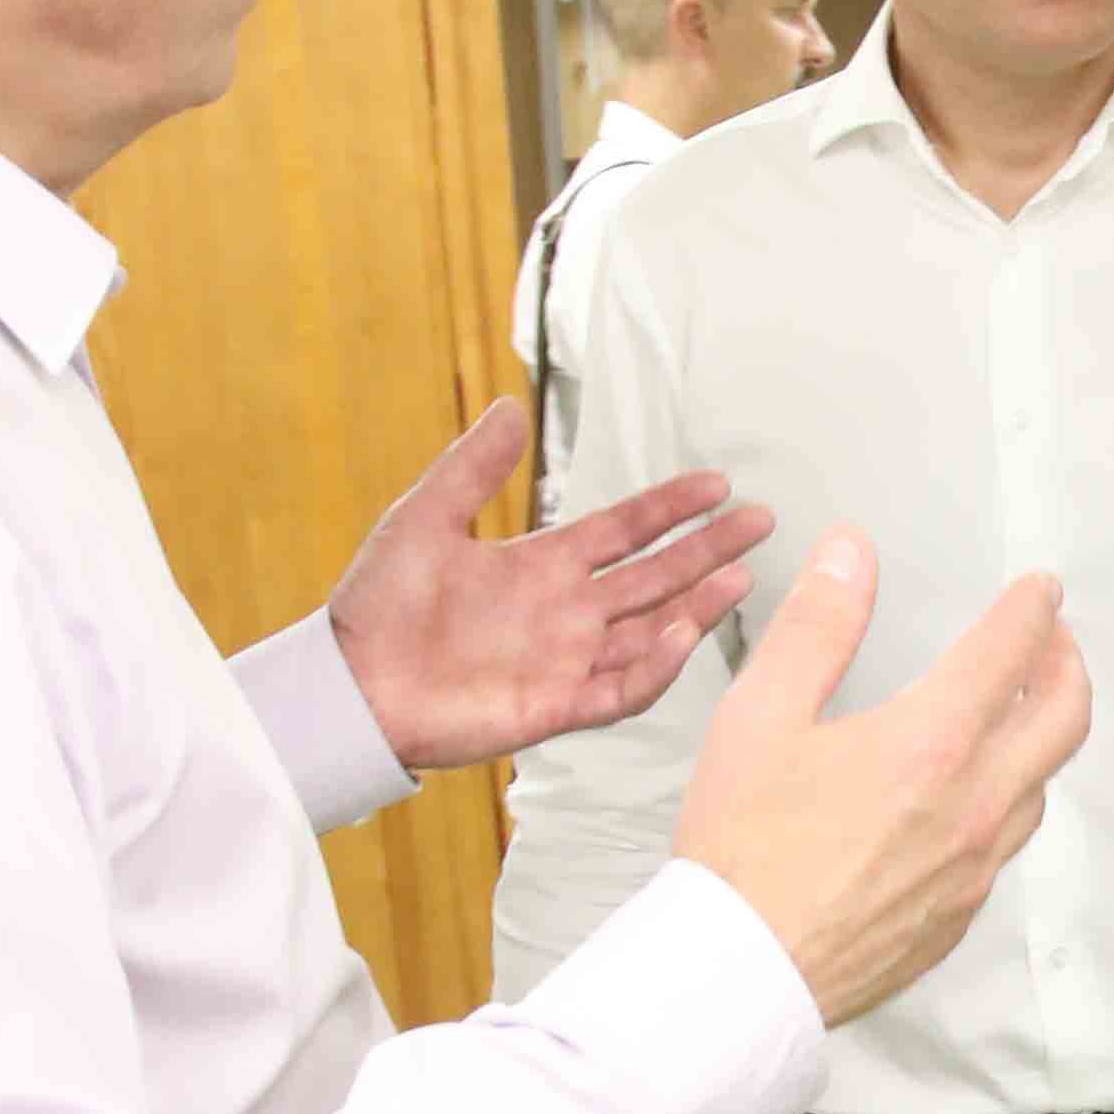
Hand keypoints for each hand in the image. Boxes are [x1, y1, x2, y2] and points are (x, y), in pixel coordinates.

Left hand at [328, 401, 772, 773]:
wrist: (352, 684)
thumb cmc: (378, 604)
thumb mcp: (425, 517)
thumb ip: (474, 468)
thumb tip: (509, 407)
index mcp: (541, 567)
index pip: (626, 533)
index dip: (671, 508)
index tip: (717, 484)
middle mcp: (566, 614)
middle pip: (656, 577)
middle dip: (709, 549)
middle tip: (760, 521)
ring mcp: (566, 661)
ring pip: (652, 631)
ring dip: (698, 604)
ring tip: (741, 575)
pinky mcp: (556, 706)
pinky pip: (621, 689)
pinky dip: (657, 666)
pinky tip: (684, 632)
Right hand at [674, 531, 1090, 1025]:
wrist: (741, 971)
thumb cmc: (742, 848)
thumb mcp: (760, 716)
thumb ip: (816, 626)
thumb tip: (851, 553)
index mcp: (933, 743)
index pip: (1011, 650)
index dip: (1032, 608)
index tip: (1040, 589)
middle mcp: (975, 804)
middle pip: (1065, 718)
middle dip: (1068, 664)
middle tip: (1051, 640)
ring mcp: (975, 866)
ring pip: (1041, 785)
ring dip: (1043, 735)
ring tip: (1018, 710)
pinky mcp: (959, 914)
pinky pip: (1007, 844)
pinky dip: (1009, 799)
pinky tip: (974, 795)